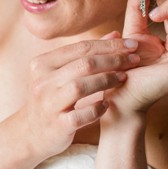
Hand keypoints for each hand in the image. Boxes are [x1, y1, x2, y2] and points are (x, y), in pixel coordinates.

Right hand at [15, 37, 140, 157]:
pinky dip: (97, 109)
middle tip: (134, 60)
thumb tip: (116, 35)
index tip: (132, 44)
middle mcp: (42, 81)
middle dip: (113, 60)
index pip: (80, 48)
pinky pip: (81, 115)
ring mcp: (48, 104)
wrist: (32, 133)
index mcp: (42, 64)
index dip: (108, 45)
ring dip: (107, 80)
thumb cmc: (53, 98)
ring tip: (123, 78)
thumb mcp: (62, 74)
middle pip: (83, 64)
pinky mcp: (57, 125)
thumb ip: (87, 54)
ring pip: (80, 86)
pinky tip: (107, 105)